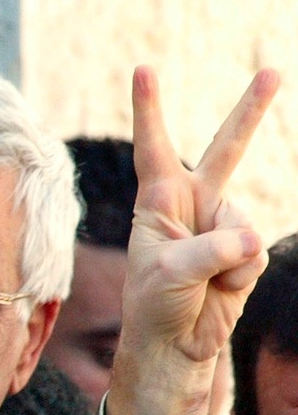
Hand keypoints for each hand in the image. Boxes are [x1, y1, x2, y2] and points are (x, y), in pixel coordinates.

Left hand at [107, 66, 278, 414]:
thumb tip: (250, 242)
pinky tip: (220, 289)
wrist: (176, 345)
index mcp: (156, 201)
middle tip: (271, 72)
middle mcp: (190, 205)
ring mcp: (220, 227)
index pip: (153, 147)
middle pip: (224, 151)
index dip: (150, 109)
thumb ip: (210, 250)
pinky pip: (253, 251)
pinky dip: (239, 274)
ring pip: (241, 221)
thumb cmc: (155, 305)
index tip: (144, 69)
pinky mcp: (242, 251)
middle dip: (249, 113)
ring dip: (226, 257)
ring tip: (201, 281)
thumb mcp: (169, 274)